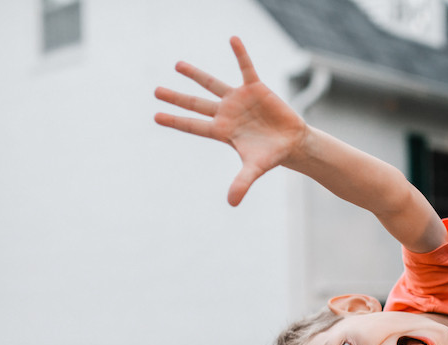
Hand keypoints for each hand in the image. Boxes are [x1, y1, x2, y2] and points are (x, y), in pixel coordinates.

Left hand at [153, 37, 307, 205]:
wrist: (291, 144)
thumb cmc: (270, 156)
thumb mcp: (255, 169)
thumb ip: (242, 183)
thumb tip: (232, 203)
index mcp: (222, 131)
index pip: (194, 125)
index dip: (175, 120)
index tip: (156, 116)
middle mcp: (226, 113)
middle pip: (196, 104)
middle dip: (177, 97)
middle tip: (156, 90)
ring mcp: (239, 100)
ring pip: (212, 84)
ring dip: (195, 75)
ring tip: (177, 65)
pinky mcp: (255, 88)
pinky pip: (245, 68)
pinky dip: (240, 54)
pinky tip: (233, 39)